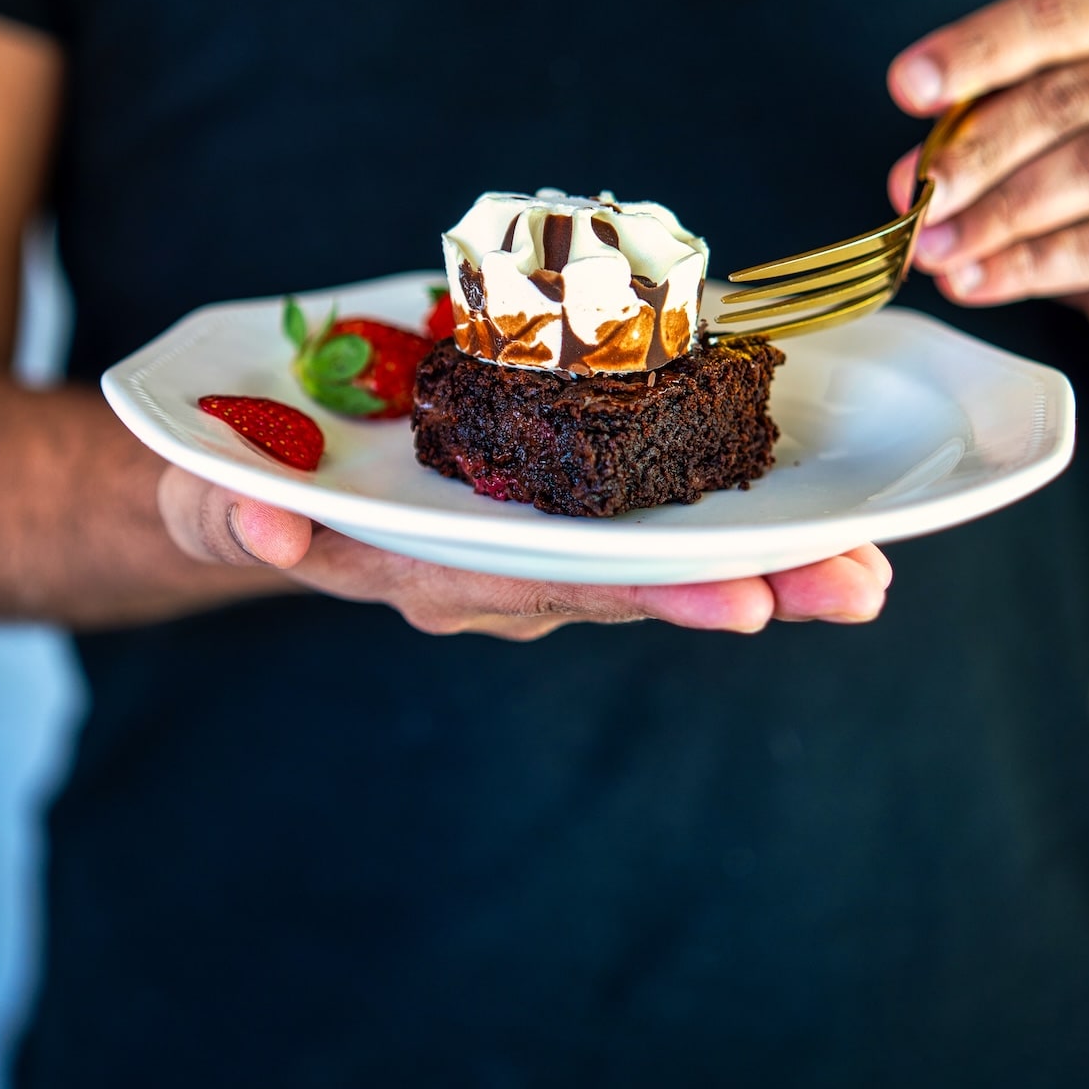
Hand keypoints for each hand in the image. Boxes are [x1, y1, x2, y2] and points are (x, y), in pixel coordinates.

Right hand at [158, 467, 891, 638]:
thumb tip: (263, 530)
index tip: (745, 604)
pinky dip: (714, 518)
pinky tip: (803, 516)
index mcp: (423, 570)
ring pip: (648, 562)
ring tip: (868, 567)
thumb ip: (234, 513)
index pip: (546, 585)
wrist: (252, 488)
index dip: (644, 593)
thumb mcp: (220, 495)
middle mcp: (489, 572)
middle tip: (861, 587)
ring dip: (759, 564)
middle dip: (745, 587)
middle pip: (628, 585)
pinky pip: (633, 520)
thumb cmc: (239, 485)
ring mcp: (520, 546)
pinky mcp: (538, 503)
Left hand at [886, 0, 1088, 371]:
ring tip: (937, 247)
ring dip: (998, 213)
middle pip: (1066, 99)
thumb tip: (917, 168)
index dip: (975, 50)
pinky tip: (979, 278)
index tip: (910, 85)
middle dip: (977, 150)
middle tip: (918, 193)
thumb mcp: (1037, 136)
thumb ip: (983, 130)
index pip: (1049, 17)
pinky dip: (1031, 265)